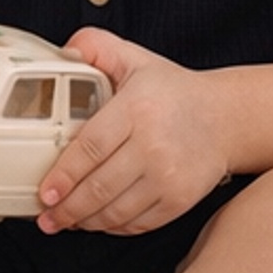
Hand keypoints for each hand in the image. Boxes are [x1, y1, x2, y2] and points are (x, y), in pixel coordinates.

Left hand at [37, 28, 230, 235]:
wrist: (226, 117)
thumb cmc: (174, 91)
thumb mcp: (135, 58)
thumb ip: (96, 46)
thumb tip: (64, 52)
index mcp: (137, 108)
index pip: (90, 147)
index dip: (63, 175)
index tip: (45, 191)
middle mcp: (154, 145)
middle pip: (99, 187)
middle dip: (67, 208)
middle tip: (47, 215)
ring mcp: (169, 176)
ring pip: (116, 211)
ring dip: (86, 221)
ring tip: (67, 220)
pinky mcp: (180, 199)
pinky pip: (138, 224)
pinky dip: (114, 227)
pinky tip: (99, 220)